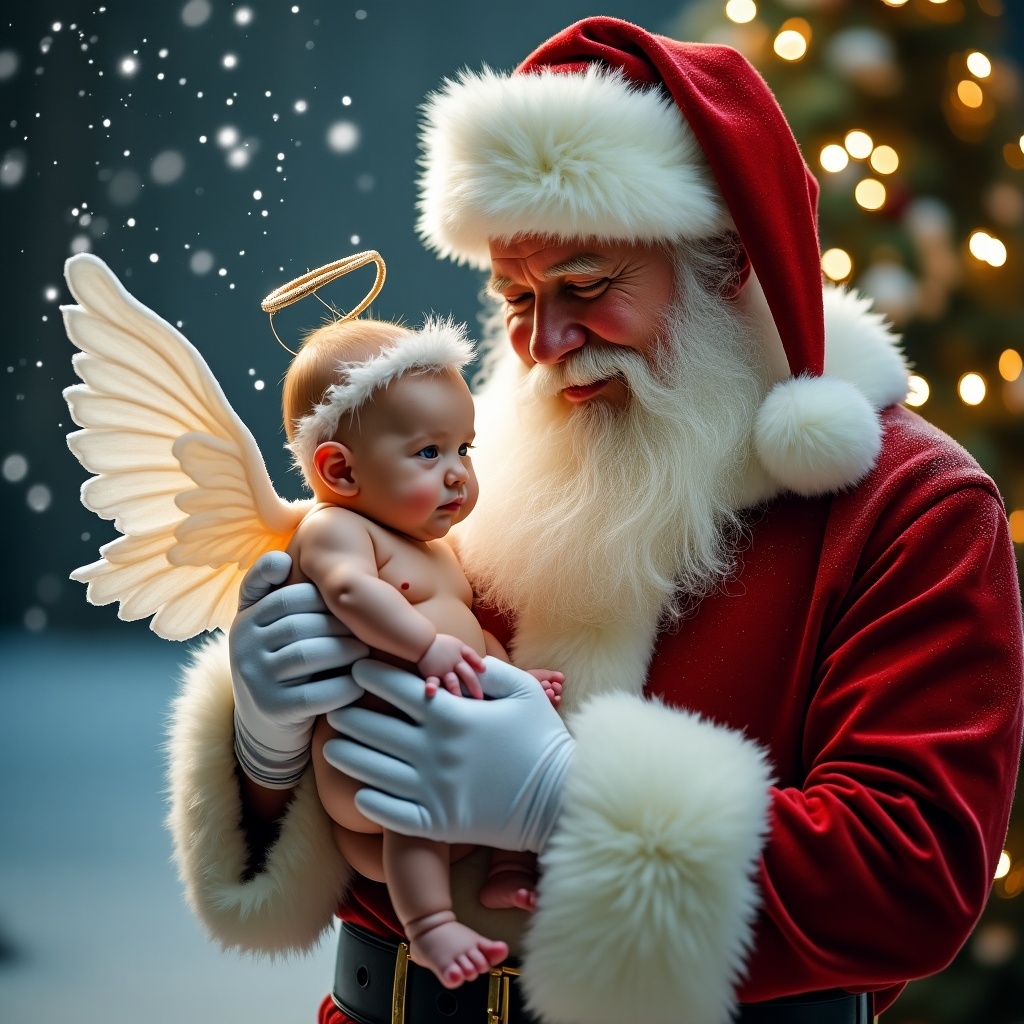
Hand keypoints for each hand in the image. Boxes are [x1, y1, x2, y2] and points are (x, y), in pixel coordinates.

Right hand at [230, 551, 368, 787]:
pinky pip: (317, 692)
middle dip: (341, 625)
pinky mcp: (271, 708)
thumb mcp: (276, 622)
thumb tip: (281, 556)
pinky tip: (361, 683)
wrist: (268, 725)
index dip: (327, 597)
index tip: (350, 604)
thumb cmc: (287, 662)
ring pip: (310, 654)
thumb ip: (282, 588)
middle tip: (369, 630)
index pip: (291, 594)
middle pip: (302, 623)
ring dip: (347, 651)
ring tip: (365, 652)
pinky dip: (346, 686)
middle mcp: (243, 642)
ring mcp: (254, 677)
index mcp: (247, 615)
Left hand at [322, 657, 573, 851]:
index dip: (369, 674)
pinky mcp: (437, 824)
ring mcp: (433, 790)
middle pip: (372, 727)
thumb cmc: (543, 740)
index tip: (355, 667)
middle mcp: (436, 751)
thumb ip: (486, 668)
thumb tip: (452, 654)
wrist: (562, 801)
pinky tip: (360, 789)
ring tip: (333, 745)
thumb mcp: (523, 691)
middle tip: (334, 705)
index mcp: (453, 715)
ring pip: (369, 769)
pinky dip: (368, 800)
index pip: (396, 687)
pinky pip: (387, 813)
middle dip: (346, 713)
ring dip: (346, 754)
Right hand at [417, 633, 486, 698]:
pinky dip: (431, 687)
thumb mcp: (458, 645)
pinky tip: (431, 692)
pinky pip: (431, 682)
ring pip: (452, 681)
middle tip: (479, 698)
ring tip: (461, 699)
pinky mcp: (430, 674)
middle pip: (467, 675)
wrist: (420, 641)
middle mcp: (453, 664)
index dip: (479, 665)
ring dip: (457, 690)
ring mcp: (442, 670)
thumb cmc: (440, 644)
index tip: (484, 672)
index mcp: (460, 656)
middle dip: (474, 687)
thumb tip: (484, 669)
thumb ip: (471, 656)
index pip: (472, 660)